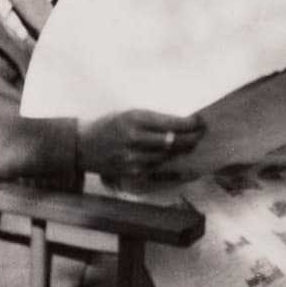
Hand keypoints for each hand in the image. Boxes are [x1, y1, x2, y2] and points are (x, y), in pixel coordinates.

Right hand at [77, 110, 204, 178]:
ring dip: (182, 152)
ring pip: (167, 156)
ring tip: (193, 145)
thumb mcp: (129, 114)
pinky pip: (158, 169)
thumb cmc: (110, 125)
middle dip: (191, 138)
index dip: (190, 124)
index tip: (200, 122)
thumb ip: (153, 120)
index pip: (171, 123)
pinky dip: (172, 164)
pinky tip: (183, 162)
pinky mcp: (132, 172)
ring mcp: (133, 157)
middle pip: (173, 142)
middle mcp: (134, 138)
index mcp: (134, 118)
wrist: (84, 145)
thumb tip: (182, 125)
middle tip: (202, 134)